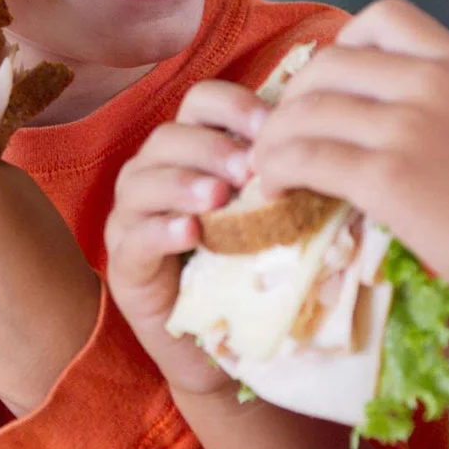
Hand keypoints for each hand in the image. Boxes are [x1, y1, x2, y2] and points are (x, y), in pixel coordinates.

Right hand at [105, 80, 265, 394]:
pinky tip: (190, 234)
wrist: (227, 346)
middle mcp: (154, 174)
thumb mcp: (273, 214)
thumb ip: (283, 177)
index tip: (271, 126)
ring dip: (181, 183)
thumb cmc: (253, 271)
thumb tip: (325, 142)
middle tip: (249, 170)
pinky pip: (133, 237)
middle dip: (211, 148)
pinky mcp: (124, 265)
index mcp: (193, 150)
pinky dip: (159, 230)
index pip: (200, 101)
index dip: (232, 105)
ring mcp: (132, 218)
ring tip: (217, 199)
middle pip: (168, 136)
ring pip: (140, 180)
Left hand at [254, 0, 448, 332]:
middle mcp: (429, 81)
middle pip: (326, 64)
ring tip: (263, 166)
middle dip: (290, 99)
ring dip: (272, 139)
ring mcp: (407, 125)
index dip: (339, 45)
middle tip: (280, 134)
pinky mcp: (388, 176)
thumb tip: (384, 129)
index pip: (381, 16)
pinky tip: (274, 189)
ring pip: (306, 111)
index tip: (327, 86)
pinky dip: (277, 171)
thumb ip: (442, 112)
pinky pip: (306, 157)